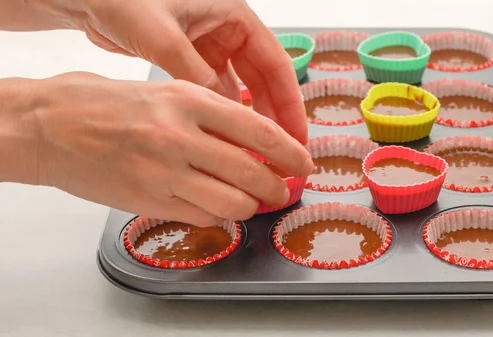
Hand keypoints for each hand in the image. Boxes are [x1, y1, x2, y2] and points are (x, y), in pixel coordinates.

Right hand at [31, 72, 311, 225]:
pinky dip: (218, 216)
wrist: (51, 127)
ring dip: (249, 206)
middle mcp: (179, 136)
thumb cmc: (106, 105)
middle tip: (281, 190)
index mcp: (188, 100)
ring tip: (250, 202)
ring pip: (231, 202)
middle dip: (276, 187)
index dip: (289, 151)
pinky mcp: (148, 201)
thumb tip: (252, 143)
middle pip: (251, 172)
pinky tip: (216, 208)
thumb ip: (209, 117)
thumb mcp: (165, 94)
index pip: (258, 130)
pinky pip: (202, 217)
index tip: (304, 163)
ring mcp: (163, 172)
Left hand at [67, 0, 307, 144]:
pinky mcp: (193, 59)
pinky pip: (218, 91)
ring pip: (242, 87)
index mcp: (233, 15)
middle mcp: (227, 30)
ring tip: (258, 153)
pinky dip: (224, 114)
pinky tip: (227, 138)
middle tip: (284, 153)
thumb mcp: (164, 37)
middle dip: (275, 116)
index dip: (290, 102)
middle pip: (264, 79)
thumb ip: (195, 75)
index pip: (275, 62)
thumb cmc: (124, 0)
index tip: (297, 135)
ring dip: (250, 119)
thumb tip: (223, 118)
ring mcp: (211, 46)